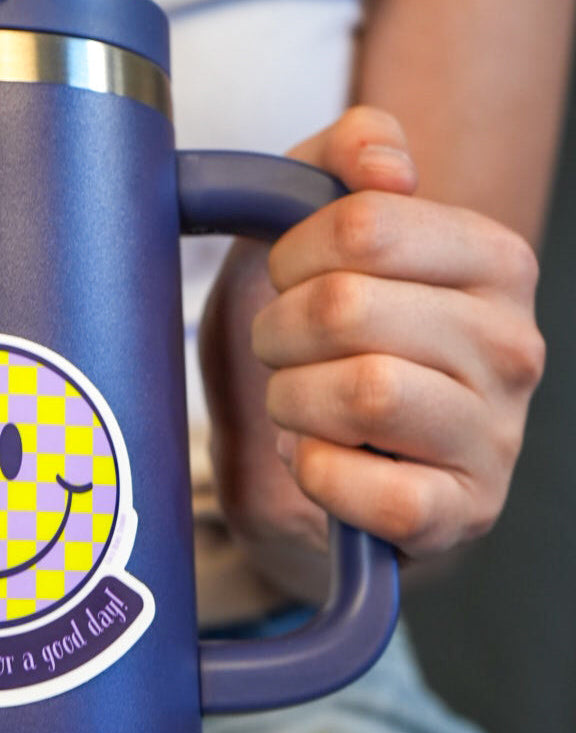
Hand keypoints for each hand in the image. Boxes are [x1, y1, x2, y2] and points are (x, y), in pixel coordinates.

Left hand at [201, 106, 543, 591]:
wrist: (324, 465)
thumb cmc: (317, 349)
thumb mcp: (310, 242)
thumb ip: (340, 160)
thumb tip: (387, 162)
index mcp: (493, 261)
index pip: (363, 224)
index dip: (290, 257)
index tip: (286, 283)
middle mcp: (514, 345)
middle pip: (347, 308)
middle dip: (278, 333)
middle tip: (281, 354)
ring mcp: (496, 436)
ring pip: (361, 394)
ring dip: (292, 401)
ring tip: (300, 405)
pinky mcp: (463, 512)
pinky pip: (368, 487)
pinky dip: (315, 472)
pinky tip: (321, 460)